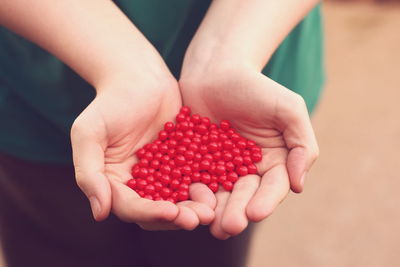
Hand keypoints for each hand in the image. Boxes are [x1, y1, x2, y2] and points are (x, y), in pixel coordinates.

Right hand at [71, 76, 214, 229]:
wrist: (139, 77)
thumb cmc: (110, 102)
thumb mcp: (89, 132)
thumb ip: (89, 172)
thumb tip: (99, 213)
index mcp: (114, 183)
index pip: (130, 207)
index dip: (149, 213)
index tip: (170, 212)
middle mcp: (139, 184)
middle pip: (158, 210)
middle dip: (177, 217)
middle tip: (198, 218)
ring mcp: (163, 174)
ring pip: (179, 199)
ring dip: (194, 207)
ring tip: (211, 209)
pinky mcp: (183, 162)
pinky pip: (195, 177)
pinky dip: (206, 185)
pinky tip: (220, 187)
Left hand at [180, 65, 318, 238]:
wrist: (216, 71)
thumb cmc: (256, 87)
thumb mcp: (289, 109)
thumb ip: (301, 145)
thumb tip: (298, 185)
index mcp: (273, 162)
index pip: (272, 187)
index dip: (265, 201)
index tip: (256, 213)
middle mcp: (247, 170)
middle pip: (244, 196)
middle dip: (237, 212)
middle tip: (228, 227)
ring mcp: (220, 168)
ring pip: (219, 194)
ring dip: (214, 211)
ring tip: (209, 224)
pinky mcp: (195, 162)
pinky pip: (194, 180)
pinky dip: (192, 193)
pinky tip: (186, 202)